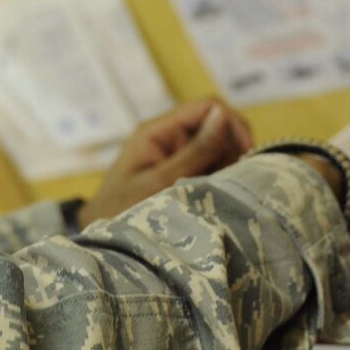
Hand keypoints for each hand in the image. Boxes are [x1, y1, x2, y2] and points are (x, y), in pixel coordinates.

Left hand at [78, 99, 255, 224]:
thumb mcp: (160, 183)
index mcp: (158, 132)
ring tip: (222, 194)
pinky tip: (218, 198)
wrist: (102, 242)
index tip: (247, 154)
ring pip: (218, 149)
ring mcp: (175, 156)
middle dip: (232, 150)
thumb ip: (194, 152)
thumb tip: (223, 115)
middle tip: (233, 182)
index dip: (232, 124)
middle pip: (216, 127)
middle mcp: (168, 138)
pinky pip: (210, 167)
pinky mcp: (181, 174)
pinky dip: (220, 179)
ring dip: (228, 166)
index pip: (207, 107)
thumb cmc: (123, 211)